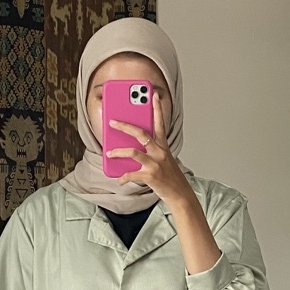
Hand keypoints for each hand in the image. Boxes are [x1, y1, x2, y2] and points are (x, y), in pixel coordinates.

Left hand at [106, 92, 192, 206]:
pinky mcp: (150, 176)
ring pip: (132, 152)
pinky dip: (123, 177)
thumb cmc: (170, 177)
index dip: (157, 108)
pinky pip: (131, 174)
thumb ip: (151, 152)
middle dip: (124, 126)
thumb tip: (130, 149)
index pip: (160, 123)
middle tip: (113, 122)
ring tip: (109, 153)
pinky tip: (118, 179)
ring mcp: (155, 164)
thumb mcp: (164, 160)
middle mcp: (159, 152)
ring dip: (118, 152)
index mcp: (163, 147)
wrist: (180, 195)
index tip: (153, 95)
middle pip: (140, 133)